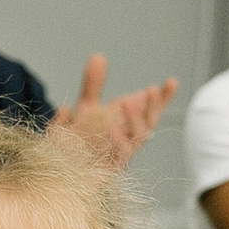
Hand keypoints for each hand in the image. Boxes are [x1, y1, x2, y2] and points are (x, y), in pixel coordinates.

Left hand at [49, 54, 177, 170]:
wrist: (57, 172)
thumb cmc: (75, 145)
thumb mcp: (85, 109)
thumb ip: (93, 85)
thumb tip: (98, 57)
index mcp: (126, 127)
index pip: (150, 112)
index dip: (162, 99)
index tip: (171, 82)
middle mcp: (127, 141)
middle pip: (149, 125)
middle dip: (153, 108)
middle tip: (152, 90)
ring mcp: (119, 156)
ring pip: (137, 140)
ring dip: (135, 121)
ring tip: (129, 102)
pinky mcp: (108, 169)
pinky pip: (119, 157)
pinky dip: (118, 142)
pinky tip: (114, 128)